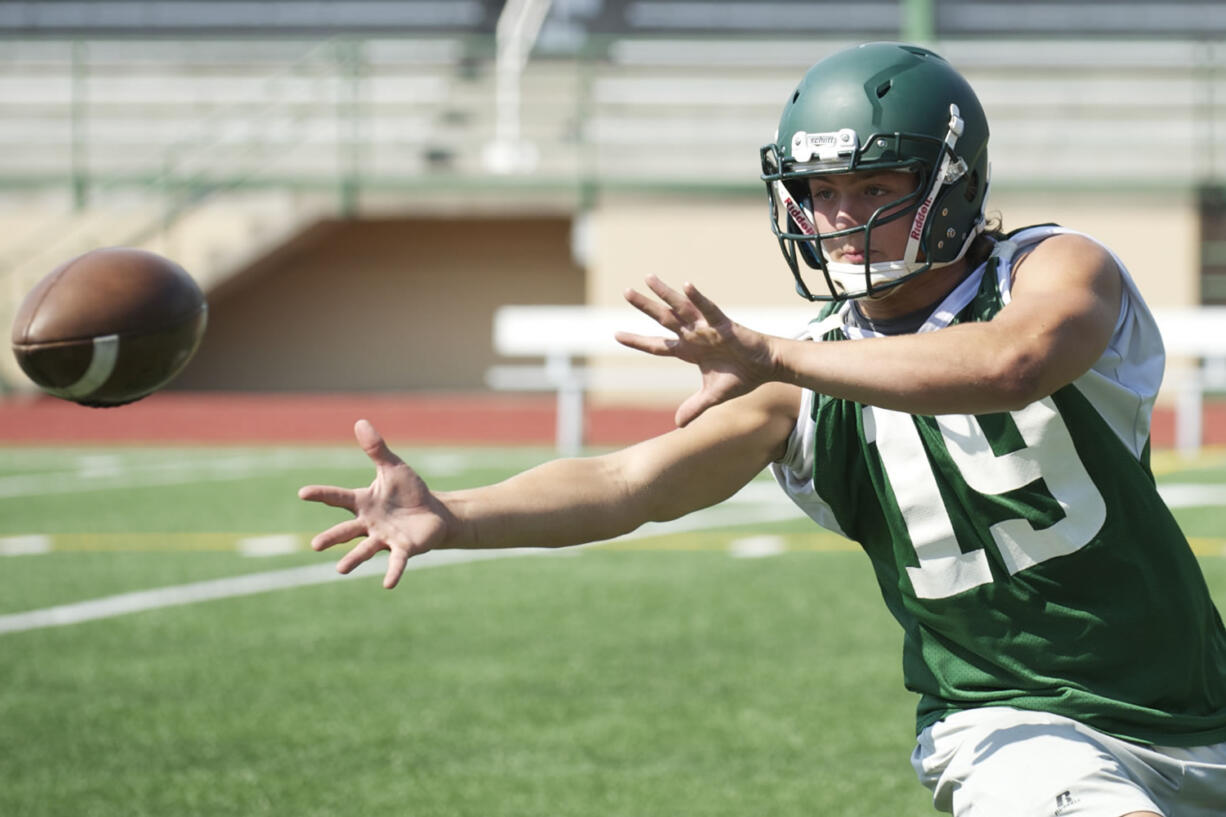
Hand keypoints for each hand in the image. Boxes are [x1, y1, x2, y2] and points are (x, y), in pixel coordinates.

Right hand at [298, 419, 453, 588]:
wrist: (433, 513)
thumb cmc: (409, 492)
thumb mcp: (393, 467)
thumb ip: (376, 449)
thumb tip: (360, 422)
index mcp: (363, 503)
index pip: (338, 497)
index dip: (321, 494)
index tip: (302, 493)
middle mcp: (369, 523)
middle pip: (346, 531)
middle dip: (331, 538)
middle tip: (315, 546)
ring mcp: (384, 538)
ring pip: (365, 550)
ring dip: (353, 560)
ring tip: (340, 570)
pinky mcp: (403, 548)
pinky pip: (395, 562)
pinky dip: (392, 572)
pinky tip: (388, 584)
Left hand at [616, 275, 776, 426]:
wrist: (766, 368)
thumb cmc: (741, 377)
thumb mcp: (712, 396)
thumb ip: (694, 407)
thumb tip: (678, 425)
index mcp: (688, 351)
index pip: (657, 345)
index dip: (637, 341)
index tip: (616, 335)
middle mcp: (693, 335)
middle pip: (663, 319)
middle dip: (645, 306)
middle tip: (626, 292)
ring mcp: (707, 328)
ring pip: (681, 307)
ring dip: (665, 293)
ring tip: (648, 278)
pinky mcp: (724, 324)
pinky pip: (709, 309)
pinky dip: (698, 298)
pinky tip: (686, 285)